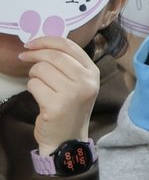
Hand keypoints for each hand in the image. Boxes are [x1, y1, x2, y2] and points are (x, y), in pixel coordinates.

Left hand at [21, 35, 98, 153]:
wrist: (67, 138)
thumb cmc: (69, 108)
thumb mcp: (78, 83)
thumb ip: (68, 63)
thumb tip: (41, 44)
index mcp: (93, 72)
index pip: (68, 46)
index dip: (46, 41)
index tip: (31, 44)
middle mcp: (87, 82)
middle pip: (53, 56)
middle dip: (34, 55)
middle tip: (24, 58)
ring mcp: (73, 94)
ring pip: (41, 69)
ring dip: (34, 76)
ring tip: (41, 86)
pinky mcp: (56, 105)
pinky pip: (34, 85)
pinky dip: (31, 89)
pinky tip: (40, 97)